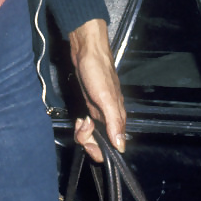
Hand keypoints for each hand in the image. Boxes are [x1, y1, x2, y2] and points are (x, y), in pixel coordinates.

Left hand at [68, 19, 126, 162]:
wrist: (85, 49)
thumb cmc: (97, 69)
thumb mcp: (105, 97)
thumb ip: (114, 122)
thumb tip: (121, 146)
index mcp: (117, 116)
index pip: (114, 145)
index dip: (101, 150)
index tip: (89, 145)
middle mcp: (110, 115)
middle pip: (102, 141)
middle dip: (89, 141)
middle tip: (81, 129)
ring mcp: (100, 110)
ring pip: (93, 133)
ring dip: (83, 132)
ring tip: (79, 122)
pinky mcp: (90, 103)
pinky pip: (87, 122)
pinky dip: (81, 124)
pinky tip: (79, 119)